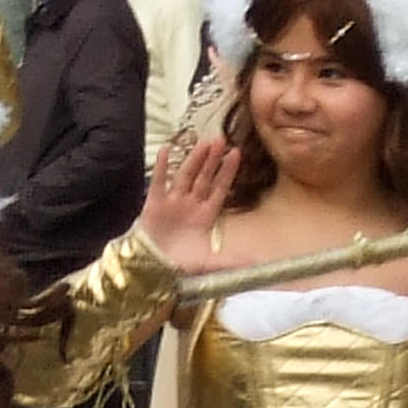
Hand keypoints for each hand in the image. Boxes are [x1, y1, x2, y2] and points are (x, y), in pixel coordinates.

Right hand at [140, 137, 239, 270]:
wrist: (151, 268)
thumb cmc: (179, 264)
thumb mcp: (208, 263)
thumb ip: (231, 261)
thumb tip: (255, 263)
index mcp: (205, 215)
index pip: (219, 188)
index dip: (227, 171)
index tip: (236, 153)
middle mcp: (190, 204)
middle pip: (204, 177)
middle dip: (213, 159)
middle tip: (221, 139)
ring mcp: (173, 202)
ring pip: (185, 175)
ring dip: (194, 159)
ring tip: (203, 142)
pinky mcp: (154, 204)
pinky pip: (158, 182)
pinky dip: (161, 167)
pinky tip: (165, 151)